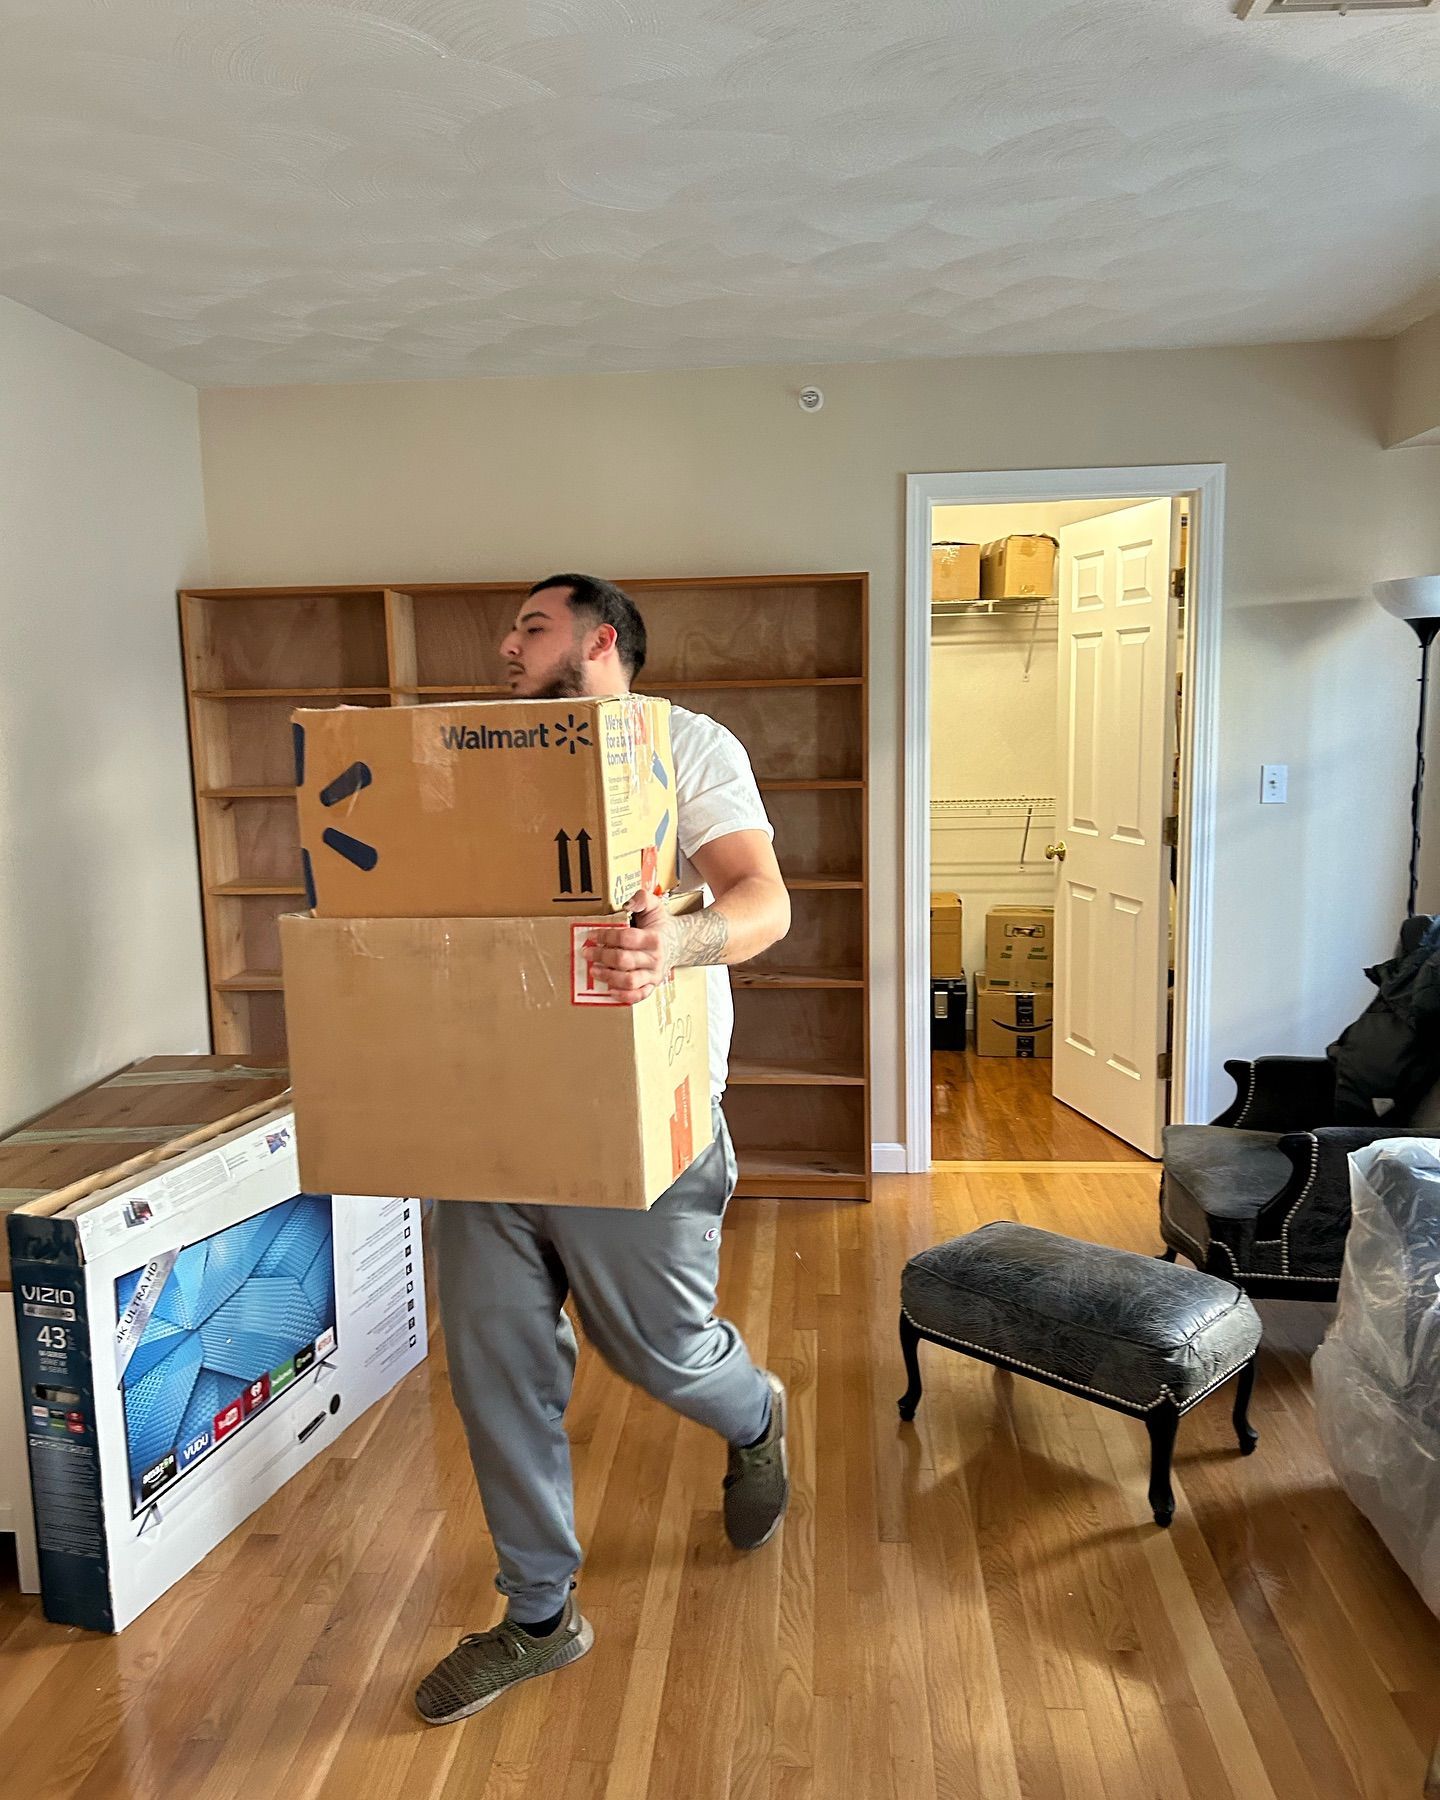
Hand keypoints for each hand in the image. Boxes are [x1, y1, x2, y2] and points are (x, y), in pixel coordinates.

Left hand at [585, 891, 681, 1005]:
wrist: (678, 942)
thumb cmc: (660, 925)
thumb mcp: (654, 906)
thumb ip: (642, 899)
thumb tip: (628, 904)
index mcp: (654, 938)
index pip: (626, 937)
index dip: (606, 935)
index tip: (592, 935)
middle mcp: (655, 958)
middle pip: (624, 960)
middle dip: (601, 956)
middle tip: (587, 952)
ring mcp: (653, 974)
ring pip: (629, 981)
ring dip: (608, 976)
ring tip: (594, 970)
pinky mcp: (652, 986)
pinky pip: (639, 996)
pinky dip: (624, 996)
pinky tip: (609, 990)